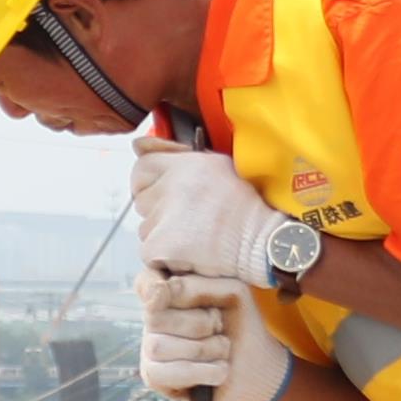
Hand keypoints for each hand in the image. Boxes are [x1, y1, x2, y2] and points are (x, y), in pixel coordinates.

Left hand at [131, 140, 277, 283]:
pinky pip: (148, 251)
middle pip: (142, 200)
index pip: (142, 167)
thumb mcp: (218, 166)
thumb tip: (137, 144)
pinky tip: (189, 252)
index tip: (158, 193)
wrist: (262, 244)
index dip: (147, 182)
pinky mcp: (161, 245)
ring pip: (145, 227)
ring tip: (194, 236)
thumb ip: (179, 156)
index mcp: (186, 165)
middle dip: (157, 210)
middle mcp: (172, 187)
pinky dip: (163, 256)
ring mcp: (165, 217)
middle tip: (186, 220)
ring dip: (162, 234)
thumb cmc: (243, 208)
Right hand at [136, 262, 287, 400]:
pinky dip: (204, 372)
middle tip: (221, 327)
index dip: (151, 286)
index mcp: (168, 290)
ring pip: (159, 346)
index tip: (164, 289)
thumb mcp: (230, 292)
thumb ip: (196, 283)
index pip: (145, 281)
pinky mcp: (153, 376)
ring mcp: (149, 347)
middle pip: (154, 316)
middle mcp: (152, 317)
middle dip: (199, 324)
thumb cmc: (242, 326)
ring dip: (205, 349)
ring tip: (223, 350)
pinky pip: (167, 373)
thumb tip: (161, 288)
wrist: (259, 368)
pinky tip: (219, 369)